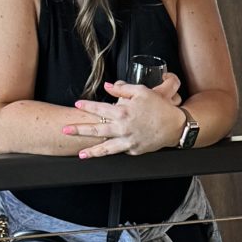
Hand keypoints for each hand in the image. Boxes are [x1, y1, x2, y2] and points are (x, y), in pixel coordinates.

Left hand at [66, 71, 184, 157]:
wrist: (176, 127)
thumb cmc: (160, 107)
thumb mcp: (142, 91)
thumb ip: (123, 90)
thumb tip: (108, 86)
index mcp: (123, 112)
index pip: (100, 108)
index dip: (87, 105)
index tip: (77, 104)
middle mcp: (123, 128)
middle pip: (97, 130)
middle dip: (79, 130)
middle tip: (65, 131)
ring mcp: (129, 141)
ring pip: (106, 148)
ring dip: (92, 152)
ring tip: (81, 154)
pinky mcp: (135, 150)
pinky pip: (121, 151)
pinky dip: (112, 152)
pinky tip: (104, 152)